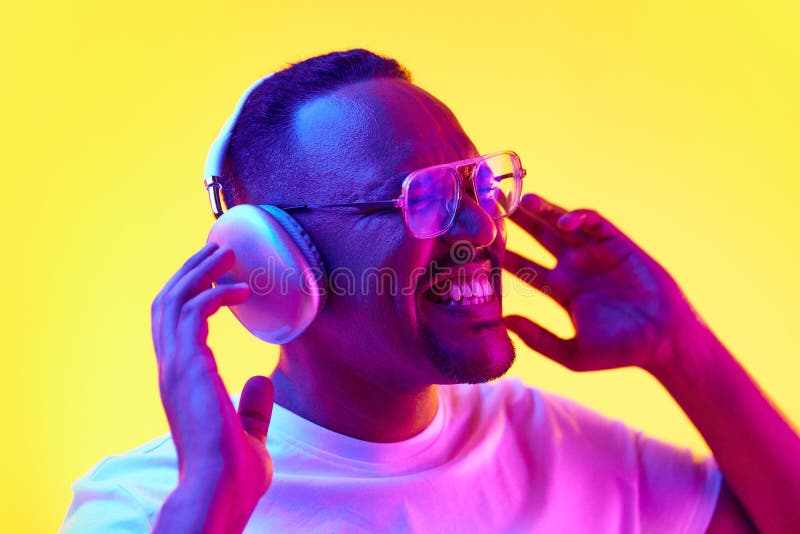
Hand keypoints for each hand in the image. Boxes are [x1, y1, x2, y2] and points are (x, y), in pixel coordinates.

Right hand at [150, 243, 273, 531]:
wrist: (220, 490)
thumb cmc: (232, 472)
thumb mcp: (249, 432)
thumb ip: (253, 406)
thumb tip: (263, 381)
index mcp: (181, 383)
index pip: (172, 326)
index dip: (189, 294)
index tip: (213, 274)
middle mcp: (171, 370)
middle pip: (166, 303)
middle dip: (190, 272)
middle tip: (217, 249)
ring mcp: (175, 368)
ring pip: (173, 301)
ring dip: (199, 273)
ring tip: (225, 253)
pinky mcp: (188, 367)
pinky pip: (193, 313)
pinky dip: (214, 295)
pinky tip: (242, 291)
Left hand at [503, 194, 703, 372]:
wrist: (663, 342)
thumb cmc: (620, 351)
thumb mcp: (572, 353)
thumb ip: (538, 339)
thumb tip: (505, 323)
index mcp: (562, 289)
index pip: (525, 267)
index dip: (504, 255)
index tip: (479, 245)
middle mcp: (575, 267)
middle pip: (539, 237)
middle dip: (518, 222)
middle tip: (493, 206)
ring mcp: (596, 254)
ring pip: (563, 224)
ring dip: (544, 210)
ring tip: (522, 200)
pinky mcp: (618, 244)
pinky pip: (594, 223)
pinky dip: (579, 217)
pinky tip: (564, 220)